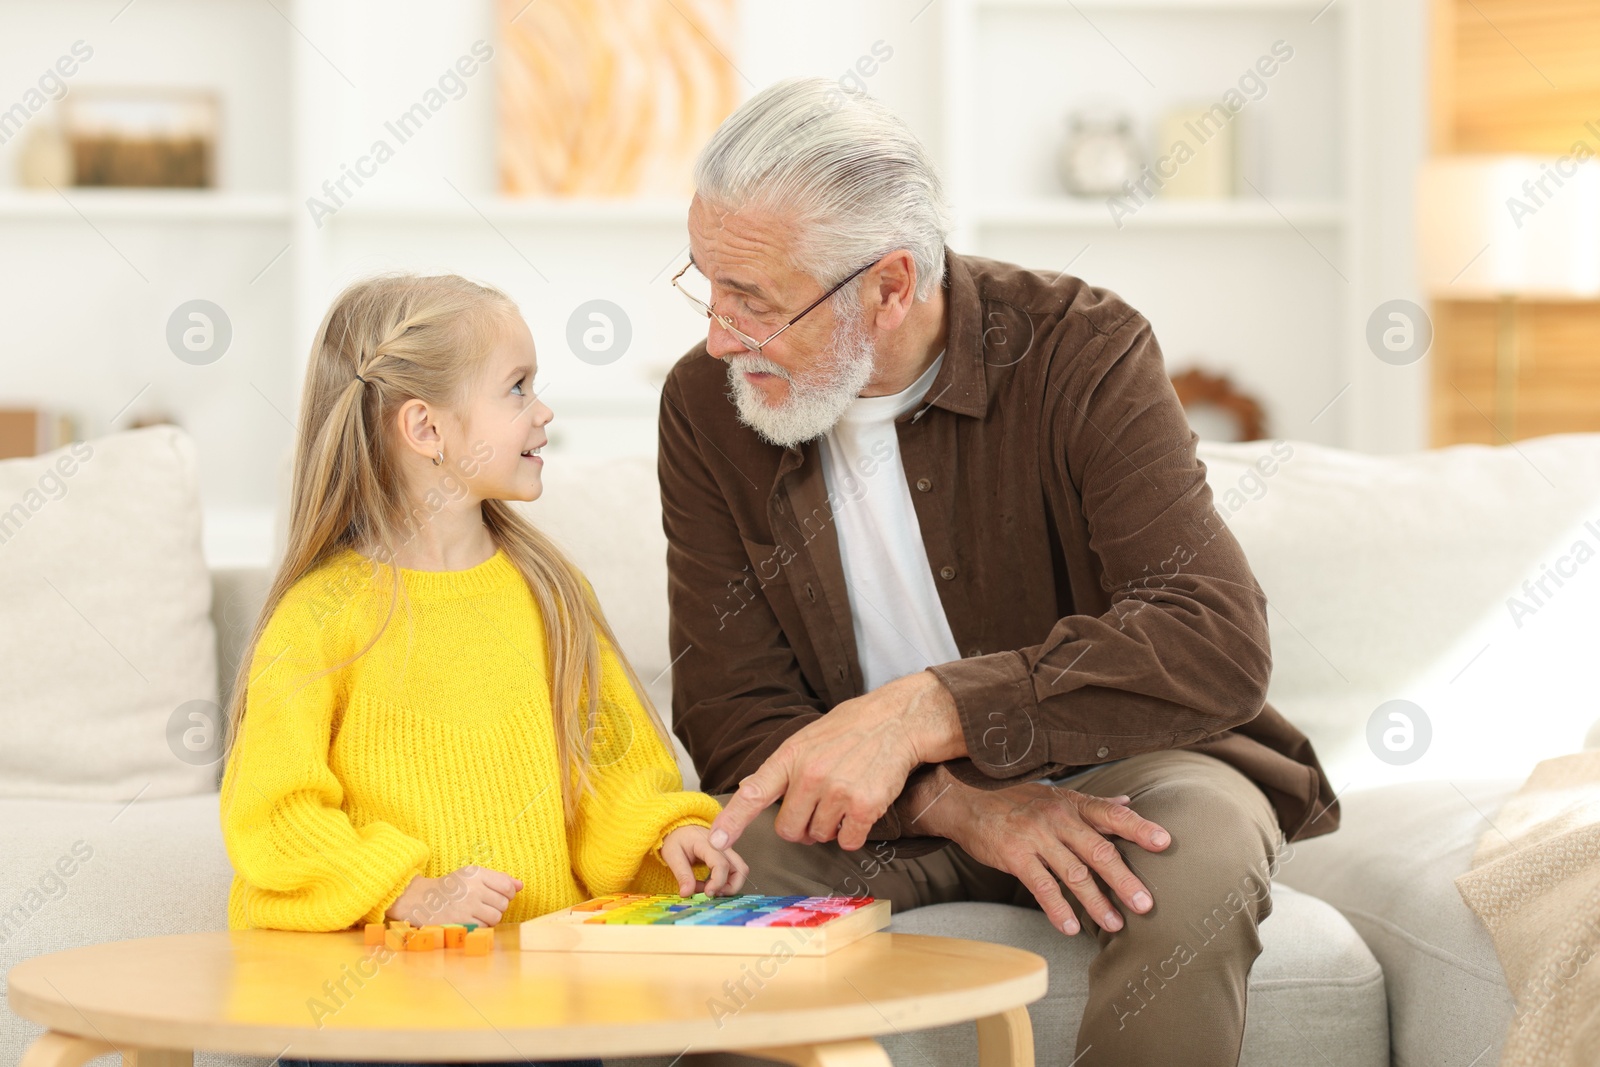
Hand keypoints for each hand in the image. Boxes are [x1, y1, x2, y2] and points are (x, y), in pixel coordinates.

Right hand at [384, 864, 522, 926]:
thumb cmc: (452, 887)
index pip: (507, 886)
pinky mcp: (462, 922)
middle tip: (485, 904)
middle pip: (503, 903)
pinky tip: (471, 919)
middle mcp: (472, 888)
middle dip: (498, 906)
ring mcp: (467, 906)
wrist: (422, 900)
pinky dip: (481, 925)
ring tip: (479, 912)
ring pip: (496, 917)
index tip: (500, 895)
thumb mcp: (472, 875)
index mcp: (476, 873)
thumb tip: (521, 885)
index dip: (509, 893)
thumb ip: (499, 879)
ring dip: (492, 917)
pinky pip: (484, 927)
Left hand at [660, 824, 748, 895]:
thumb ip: (681, 874)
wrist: (682, 829)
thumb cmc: (678, 839)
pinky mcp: (728, 857)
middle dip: (730, 887)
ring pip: (740, 871)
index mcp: (708, 843)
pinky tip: (708, 884)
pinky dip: (725, 883)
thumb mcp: (672, 855)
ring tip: (707, 889)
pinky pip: (734, 872)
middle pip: (740, 868)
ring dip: (729, 886)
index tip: (707, 893)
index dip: (717, 882)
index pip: (721, 864)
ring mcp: (728, 851)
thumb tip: (686, 893)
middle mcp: (723, 846)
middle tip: (712, 893)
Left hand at [709, 670, 963, 852]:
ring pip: (819, 837)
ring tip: (844, 799)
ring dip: (829, 829)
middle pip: (789, 829)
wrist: (897, 720)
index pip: (753, 793)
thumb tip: (751, 788)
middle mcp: (810, 775)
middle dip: (801, 827)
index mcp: (790, 756)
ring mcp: (837, 792)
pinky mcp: (865, 806)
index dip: (732, 821)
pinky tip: (861, 811)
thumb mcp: (808, 738)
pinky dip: (853, 834)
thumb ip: (783, 767)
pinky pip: (848, 841)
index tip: (716, 841)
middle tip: (819, 808)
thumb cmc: (851, 728)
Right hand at [925, 776, 1169, 935]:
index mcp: (1072, 804)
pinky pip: (1042, 887)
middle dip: (1124, 880)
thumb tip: (1128, 802)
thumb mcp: (1055, 795)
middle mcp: (1058, 819)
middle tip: (1145, 904)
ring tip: (1115, 924)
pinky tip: (1071, 927)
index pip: (1112, 814)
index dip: (1139, 827)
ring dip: (1096, 902)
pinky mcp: (1016, 856)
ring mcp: (1036, 838)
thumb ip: (1093, 804)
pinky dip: (1058, 909)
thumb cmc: (1015, 798)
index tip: (1165, 842)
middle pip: (1099, 851)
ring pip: (1074, 874)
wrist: (965, 798)